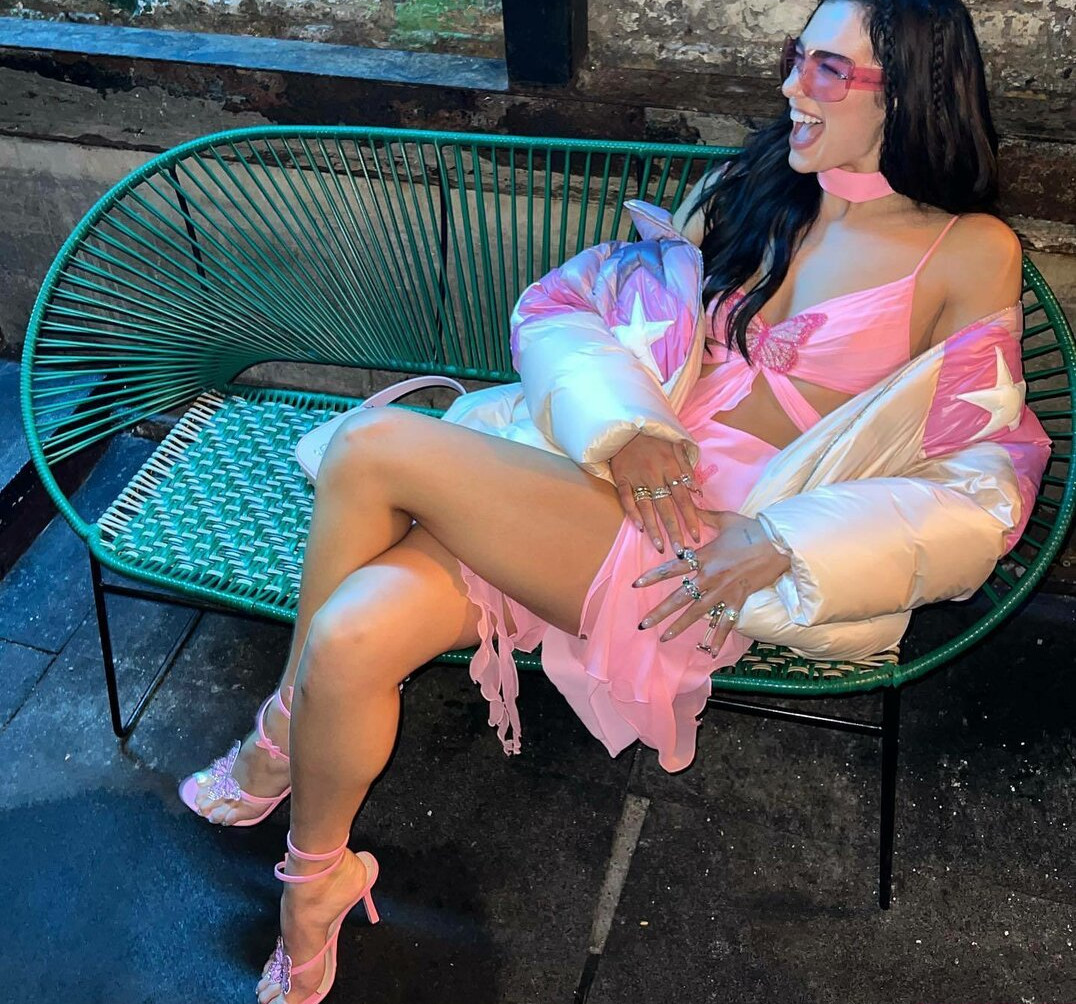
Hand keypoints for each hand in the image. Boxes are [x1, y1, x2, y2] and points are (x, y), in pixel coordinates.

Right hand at [609, 433, 701, 553]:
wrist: (628, 425)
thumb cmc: (655, 439)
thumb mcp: (677, 448)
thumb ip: (687, 469)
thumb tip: (698, 491)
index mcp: (671, 468)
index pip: (684, 498)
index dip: (690, 518)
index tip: (695, 536)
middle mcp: (655, 475)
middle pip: (666, 507)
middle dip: (674, 530)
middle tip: (680, 550)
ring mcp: (637, 478)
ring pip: (646, 507)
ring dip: (654, 528)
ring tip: (660, 546)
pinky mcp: (621, 478)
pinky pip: (626, 498)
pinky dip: (632, 512)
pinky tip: (639, 527)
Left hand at [632, 510, 791, 649]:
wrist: (779, 544)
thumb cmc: (752, 530)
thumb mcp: (725, 519)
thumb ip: (704, 516)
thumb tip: (691, 504)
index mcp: (703, 557)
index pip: (672, 569)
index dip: (653, 577)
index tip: (636, 585)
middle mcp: (709, 577)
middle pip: (679, 597)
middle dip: (659, 612)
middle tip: (643, 624)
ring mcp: (724, 591)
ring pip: (697, 613)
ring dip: (680, 627)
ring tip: (664, 637)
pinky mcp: (739, 600)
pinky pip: (726, 622)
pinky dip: (718, 637)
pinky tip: (708, 652)